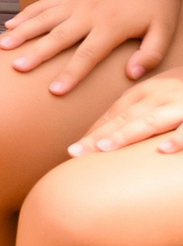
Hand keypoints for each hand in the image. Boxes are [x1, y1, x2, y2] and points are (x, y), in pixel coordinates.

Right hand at [0, 0, 181, 91]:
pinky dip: (25, 14)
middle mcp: (88, 14)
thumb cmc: (156, 3)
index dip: (71, 74)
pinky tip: (9, 26)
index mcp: (111, 26)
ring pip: (43, 19)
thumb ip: (151, 54)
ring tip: (2, 47)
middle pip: (58, 37)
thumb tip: (133, 75)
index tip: (54, 91)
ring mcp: (75, 2)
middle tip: (17, 68)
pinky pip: (43, 4)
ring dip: (22, 33)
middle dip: (37, 54)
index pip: (88, 54)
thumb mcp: (165, 31)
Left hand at [68, 70, 182, 155]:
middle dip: (97, 136)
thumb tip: (119, 132)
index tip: (74, 149)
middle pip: (123, 118)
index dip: (94, 131)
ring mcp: (179, 104)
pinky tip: (163, 150)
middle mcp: (158, 96)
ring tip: (103, 149)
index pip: (114, 114)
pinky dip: (177, 138)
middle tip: (74, 153)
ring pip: (149, 121)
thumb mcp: (165, 93)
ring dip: (125, 135)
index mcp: (146, 92)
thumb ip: (144, 109)